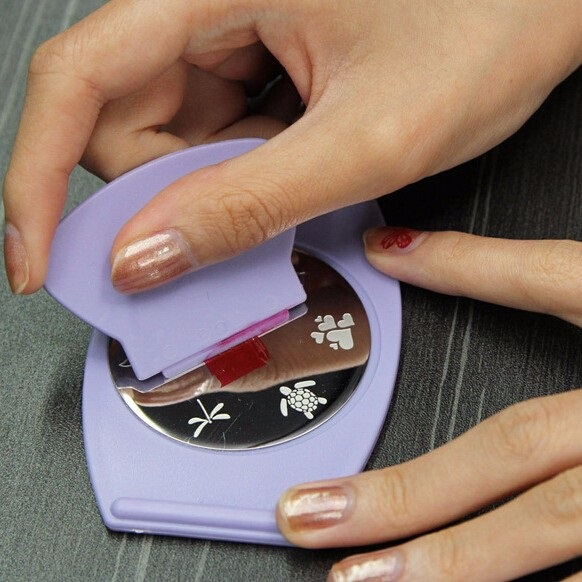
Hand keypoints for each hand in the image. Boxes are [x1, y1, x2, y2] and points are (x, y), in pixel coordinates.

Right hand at [4, 1, 581, 293]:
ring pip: (167, 134)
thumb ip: (247, 203)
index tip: (38, 258)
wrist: (543, 1)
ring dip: (206, 188)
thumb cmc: (488, 29)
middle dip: (155, 194)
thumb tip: (144, 256)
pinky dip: (235, 175)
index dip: (39, 177)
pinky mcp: (259, 58)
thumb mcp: (364, 139)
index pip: (76, 79)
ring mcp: (233, 29)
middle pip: (120, 119)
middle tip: (219, 233)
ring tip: (288, 185)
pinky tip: (289, 172)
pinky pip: (213, 132)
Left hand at [276, 228, 581, 580]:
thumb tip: (412, 244)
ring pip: (543, 526)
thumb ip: (532, 274)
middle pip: (515, 445)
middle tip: (309, 512)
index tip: (380, 255)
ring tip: (360, 581)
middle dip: (405, 484)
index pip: (550, 280)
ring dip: (449, 558)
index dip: (465, 265)